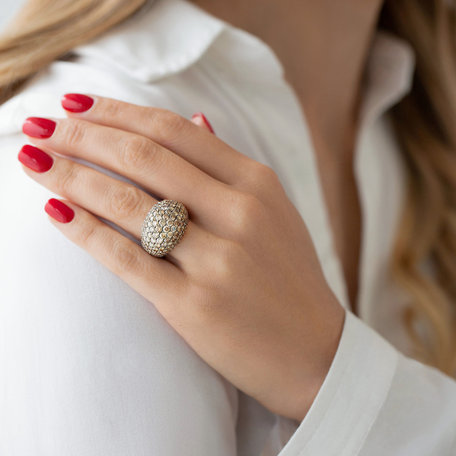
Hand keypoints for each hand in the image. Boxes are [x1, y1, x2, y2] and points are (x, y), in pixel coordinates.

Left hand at [18, 94, 344, 420]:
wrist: (316, 352)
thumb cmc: (290, 280)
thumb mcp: (275, 212)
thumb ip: (230, 165)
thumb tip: (197, 118)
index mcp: (258, 185)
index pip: (174, 131)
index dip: (117, 112)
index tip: (76, 105)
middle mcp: (239, 214)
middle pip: (145, 157)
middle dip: (82, 135)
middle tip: (39, 126)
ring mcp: (218, 260)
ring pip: (129, 202)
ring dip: (71, 176)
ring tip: (32, 161)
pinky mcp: (194, 304)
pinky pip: (127, 257)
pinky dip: (85, 230)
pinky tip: (55, 211)